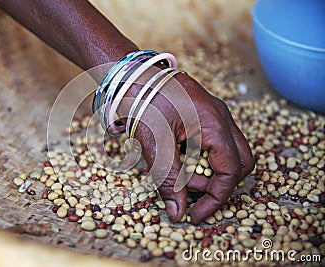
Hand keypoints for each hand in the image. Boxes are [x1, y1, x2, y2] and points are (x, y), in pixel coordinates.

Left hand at [121, 70, 254, 223]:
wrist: (133, 74)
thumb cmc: (143, 102)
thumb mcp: (154, 144)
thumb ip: (168, 179)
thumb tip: (178, 212)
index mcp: (214, 124)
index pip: (231, 171)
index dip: (216, 198)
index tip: (196, 214)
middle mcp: (221, 117)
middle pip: (240, 162)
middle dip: (220, 184)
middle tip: (192, 193)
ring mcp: (215, 114)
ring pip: (229, 152)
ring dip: (209, 170)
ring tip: (180, 172)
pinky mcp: (205, 114)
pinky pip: (216, 142)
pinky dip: (203, 157)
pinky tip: (180, 157)